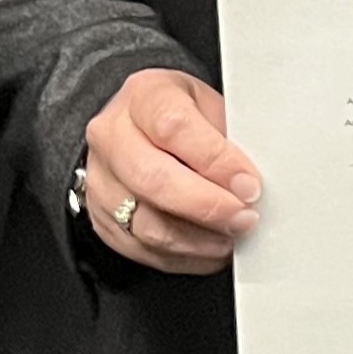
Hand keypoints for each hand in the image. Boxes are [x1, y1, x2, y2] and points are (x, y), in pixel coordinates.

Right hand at [81, 69, 262, 274]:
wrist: (138, 128)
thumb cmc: (180, 114)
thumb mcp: (208, 106)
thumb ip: (227, 138)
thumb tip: (251, 182)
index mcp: (143, 96)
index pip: (174, 128)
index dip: (215, 161)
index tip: (248, 184)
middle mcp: (111, 137)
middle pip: (154, 180)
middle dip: (208, 206)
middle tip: (244, 217)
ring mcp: (101, 181)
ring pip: (147, 224)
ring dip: (199, 239)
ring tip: (232, 235)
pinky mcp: (102, 220)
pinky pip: (143, 250)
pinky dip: (184, 257)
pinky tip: (210, 248)